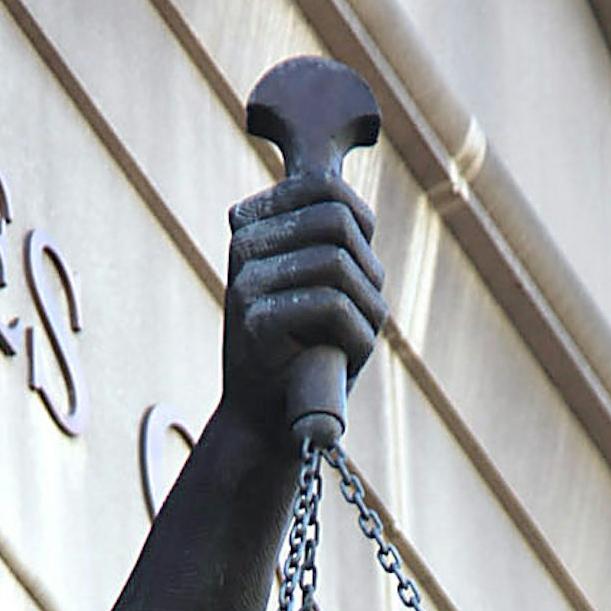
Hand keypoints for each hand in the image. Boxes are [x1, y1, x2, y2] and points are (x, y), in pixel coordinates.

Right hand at [221, 167, 387, 440]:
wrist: (266, 423)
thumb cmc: (303, 352)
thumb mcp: (318, 283)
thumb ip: (330, 239)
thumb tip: (357, 209)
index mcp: (253, 225)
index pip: (326, 187)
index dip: (361, 225)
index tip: (355, 270)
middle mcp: (244, 245)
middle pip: (337, 219)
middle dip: (366, 268)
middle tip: (361, 311)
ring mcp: (245, 282)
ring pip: (339, 264)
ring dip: (366, 310)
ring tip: (352, 340)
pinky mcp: (256, 321)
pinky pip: (332, 305)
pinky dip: (357, 338)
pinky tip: (346, 358)